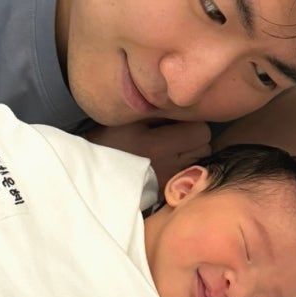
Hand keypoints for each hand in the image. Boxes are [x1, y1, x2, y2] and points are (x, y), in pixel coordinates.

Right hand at [84, 120, 211, 190]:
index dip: (193, 124)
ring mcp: (167, 183)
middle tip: (175, 135)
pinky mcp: (165, 194)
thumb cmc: (107, 142)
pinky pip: (188, 176)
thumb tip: (183, 102)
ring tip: (169, 149)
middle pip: (204, 148)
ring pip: (199, 162)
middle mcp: (166, 167)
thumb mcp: (127, 119)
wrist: (90, 175)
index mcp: (156, 145)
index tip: (179, 123)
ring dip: (190, 154)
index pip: (201, 131)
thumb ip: (157, 110)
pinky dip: (182, 169)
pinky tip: (165, 164)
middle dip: (194, 139)